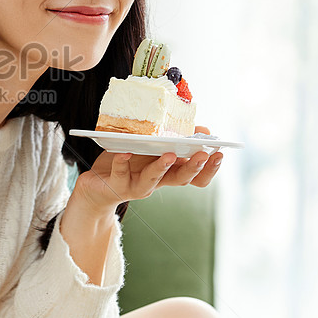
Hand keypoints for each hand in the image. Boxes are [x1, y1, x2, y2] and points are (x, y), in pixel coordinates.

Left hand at [73, 125, 223, 214]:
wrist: (98, 186)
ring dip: (162, 167)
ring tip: (168, 154)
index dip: (210, 168)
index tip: (220, 153)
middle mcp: (157, 182)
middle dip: (193, 167)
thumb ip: (176, 140)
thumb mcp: (153, 148)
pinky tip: (125, 152)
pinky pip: (121, 174)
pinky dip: (123, 163)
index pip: (196, 176)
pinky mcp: (117, 186)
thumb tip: (203, 130)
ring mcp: (138, 186)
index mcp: (169, 172)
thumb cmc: (129, 163)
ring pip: (153, 179)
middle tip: (203, 154)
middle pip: (181, 179)